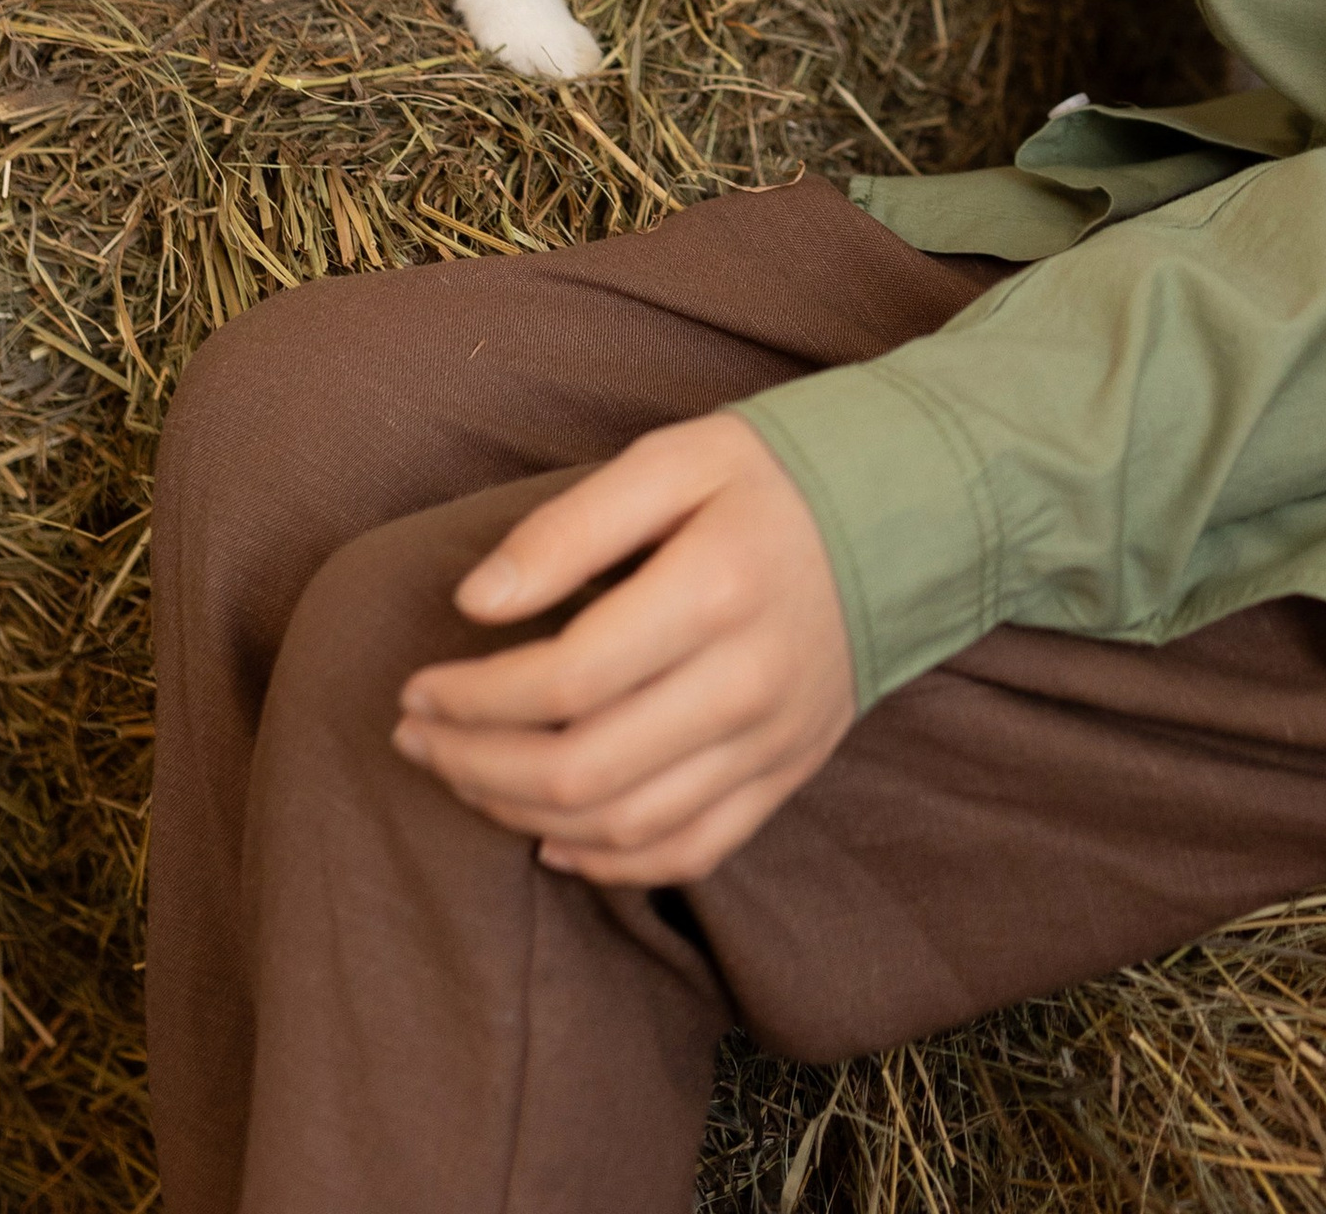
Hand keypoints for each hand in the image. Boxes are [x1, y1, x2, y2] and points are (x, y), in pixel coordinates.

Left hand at [391, 415, 853, 886]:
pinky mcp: (788, 775)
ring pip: (625, 827)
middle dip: (475, 765)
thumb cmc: (772, 478)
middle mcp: (747, 684)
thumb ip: (570, 526)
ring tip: (465, 776)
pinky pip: (689, 853)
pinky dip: (610, 865)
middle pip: (583, 771)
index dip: (472, 696)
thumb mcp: (674, 459)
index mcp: (714, 592)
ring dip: (522, 816)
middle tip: (417, 738)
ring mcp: (773, 742)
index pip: (563, 681)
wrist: (909, 512)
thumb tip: (476, 603)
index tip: (418, 685)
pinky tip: (552, 840)